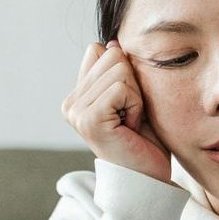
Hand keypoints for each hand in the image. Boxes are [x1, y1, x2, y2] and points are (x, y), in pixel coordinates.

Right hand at [62, 42, 170, 183]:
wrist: (147, 178)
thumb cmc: (144, 141)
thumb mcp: (131, 97)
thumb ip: (118, 71)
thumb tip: (110, 41)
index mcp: (77, 96)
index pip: (100, 50)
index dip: (125, 73)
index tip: (126, 104)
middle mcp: (70, 103)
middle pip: (112, 55)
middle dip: (133, 84)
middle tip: (131, 116)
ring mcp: (76, 112)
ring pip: (119, 70)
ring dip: (136, 97)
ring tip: (130, 122)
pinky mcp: (89, 119)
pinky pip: (121, 87)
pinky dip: (135, 105)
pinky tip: (130, 127)